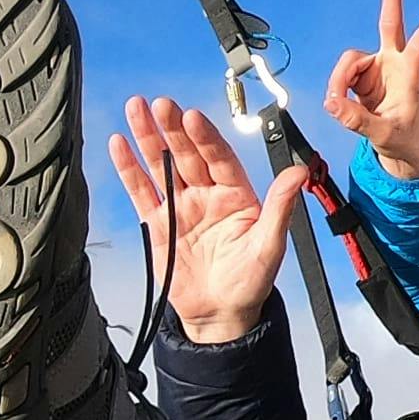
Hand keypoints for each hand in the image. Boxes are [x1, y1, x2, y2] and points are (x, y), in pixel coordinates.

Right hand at [105, 97, 320, 344]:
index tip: (192, 117)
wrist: (220, 314)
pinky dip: (129, 168)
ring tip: (136, 108)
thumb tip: (298, 173)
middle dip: (173, 128)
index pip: (219, 157)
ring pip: (161, 165)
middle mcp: (207, 193)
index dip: (205, 137)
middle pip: (186, 154)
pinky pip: (142, 191)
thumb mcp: (269, 245)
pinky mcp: (158, 222)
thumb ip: (280, 207)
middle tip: (160, 104)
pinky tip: (119, 144)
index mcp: (236, 194)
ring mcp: (180, 206)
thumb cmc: (250, 281)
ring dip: (148, 137)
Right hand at [320, 0, 418, 182]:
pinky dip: (336, 90)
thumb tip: (332, 104)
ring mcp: (376, 69)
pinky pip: (340, 76)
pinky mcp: (361, 77)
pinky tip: (339, 104)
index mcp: (410, 76)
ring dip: (339, 80)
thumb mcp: (384, 135)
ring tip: (337, 103)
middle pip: (390, 23)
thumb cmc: (404, 139)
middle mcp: (393, 65)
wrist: (401, 150)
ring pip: (348, 60)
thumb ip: (357, 121)